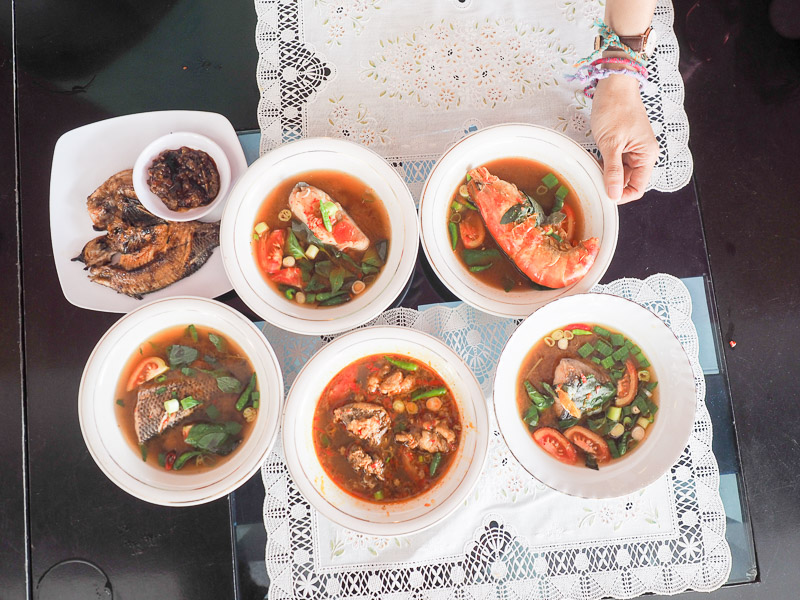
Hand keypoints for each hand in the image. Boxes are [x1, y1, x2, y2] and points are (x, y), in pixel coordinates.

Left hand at [591, 72, 658, 203]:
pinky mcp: (622, 143)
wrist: (614, 84)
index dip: (621, 195)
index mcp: (647, 156)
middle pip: (627, 181)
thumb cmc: (615, 108)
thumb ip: (613, 171)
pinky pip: (613, 161)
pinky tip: (593, 159)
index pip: (637, 188)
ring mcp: (632, 149)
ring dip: (605, 173)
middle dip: (610, 183)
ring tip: (593, 166)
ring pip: (618, 172)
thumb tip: (613, 195)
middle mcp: (642, 154)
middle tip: (593, 178)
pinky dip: (603, 163)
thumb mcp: (611, 144)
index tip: (604, 194)